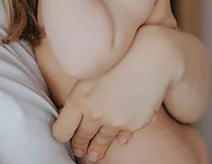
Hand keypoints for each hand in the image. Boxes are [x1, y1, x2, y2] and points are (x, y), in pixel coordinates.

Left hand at [52, 25, 177, 160]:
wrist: (150, 58)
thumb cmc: (117, 59)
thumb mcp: (89, 74)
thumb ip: (79, 96)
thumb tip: (72, 114)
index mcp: (78, 99)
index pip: (61, 131)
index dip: (61, 134)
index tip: (64, 133)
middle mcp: (95, 113)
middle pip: (81, 137)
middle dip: (79, 144)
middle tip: (78, 149)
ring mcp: (115, 121)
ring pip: (101, 141)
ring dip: (96, 149)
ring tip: (93, 154)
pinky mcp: (133, 124)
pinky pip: (122, 137)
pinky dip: (118, 138)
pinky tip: (117, 140)